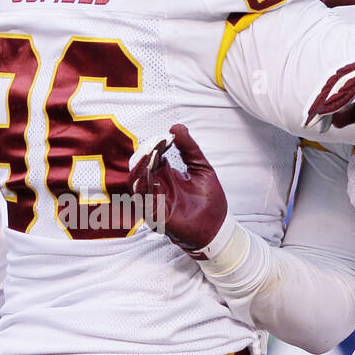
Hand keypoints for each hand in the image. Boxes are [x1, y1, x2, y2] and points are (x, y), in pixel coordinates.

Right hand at [127, 124, 227, 255]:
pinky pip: (143, 200)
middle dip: (146, 154)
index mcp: (166, 174)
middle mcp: (157, 186)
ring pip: (136, 182)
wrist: (217, 228)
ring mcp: (154, 201)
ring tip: (151, 155)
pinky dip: (143, 187)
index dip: (156, 145)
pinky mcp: (155, 216)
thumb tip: (177, 126)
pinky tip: (149, 175)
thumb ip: (189, 148)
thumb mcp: (201, 167)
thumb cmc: (209, 200)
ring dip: (141, 168)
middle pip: (140, 167)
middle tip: (158, 144)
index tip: (167, 137)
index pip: (153, 156)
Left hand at [307, 47, 354, 126]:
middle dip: (319, 103)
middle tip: (306, 121)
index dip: (323, 104)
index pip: (338, 88)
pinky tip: (334, 109)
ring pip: (342, 84)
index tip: (311, 122)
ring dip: (328, 101)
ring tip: (315, 117)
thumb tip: (335, 121)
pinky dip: (344, 97)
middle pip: (335, 84)